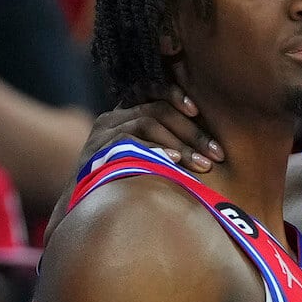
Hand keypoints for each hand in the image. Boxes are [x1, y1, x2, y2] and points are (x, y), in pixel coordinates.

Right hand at [43, 87, 224, 243]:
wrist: (84, 212)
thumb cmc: (124, 186)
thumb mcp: (145, 159)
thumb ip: (166, 143)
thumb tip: (209, 146)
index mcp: (123, 116)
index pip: (149, 90)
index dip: (173, 94)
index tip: (197, 110)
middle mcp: (110, 120)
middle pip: (157, 110)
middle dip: (192, 131)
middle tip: (217, 155)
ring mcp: (102, 135)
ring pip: (148, 123)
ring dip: (182, 145)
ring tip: (203, 166)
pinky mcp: (97, 152)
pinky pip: (132, 142)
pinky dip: (157, 151)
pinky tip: (175, 164)